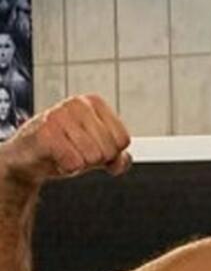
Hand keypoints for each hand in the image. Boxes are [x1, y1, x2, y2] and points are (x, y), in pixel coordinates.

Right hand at [0, 95, 131, 186]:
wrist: (28, 156)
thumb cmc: (64, 149)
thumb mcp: (97, 150)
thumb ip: (118, 157)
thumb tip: (122, 160)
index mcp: (95, 103)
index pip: (123, 139)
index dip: (111, 153)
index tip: (92, 147)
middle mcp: (78, 104)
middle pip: (109, 149)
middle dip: (94, 159)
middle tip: (75, 151)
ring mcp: (60, 115)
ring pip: (93, 156)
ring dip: (80, 163)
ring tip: (65, 153)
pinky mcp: (45, 132)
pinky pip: (74, 162)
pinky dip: (67, 167)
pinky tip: (56, 158)